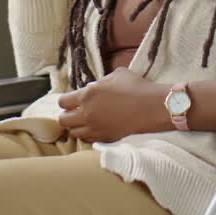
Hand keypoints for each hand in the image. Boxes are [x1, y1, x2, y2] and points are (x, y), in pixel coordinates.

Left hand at [57, 68, 171, 141]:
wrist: (153, 107)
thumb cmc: (136, 87)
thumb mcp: (116, 75)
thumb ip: (100, 81)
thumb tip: (94, 87)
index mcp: (87, 95)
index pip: (63, 102)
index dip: (66, 101)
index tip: (72, 100)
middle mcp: (87, 114)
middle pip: (63, 120)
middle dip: (67, 115)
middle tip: (75, 112)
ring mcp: (95, 128)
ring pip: (73, 133)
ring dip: (76, 127)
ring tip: (84, 121)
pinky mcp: (105, 138)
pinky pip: (88, 140)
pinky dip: (88, 135)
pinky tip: (95, 128)